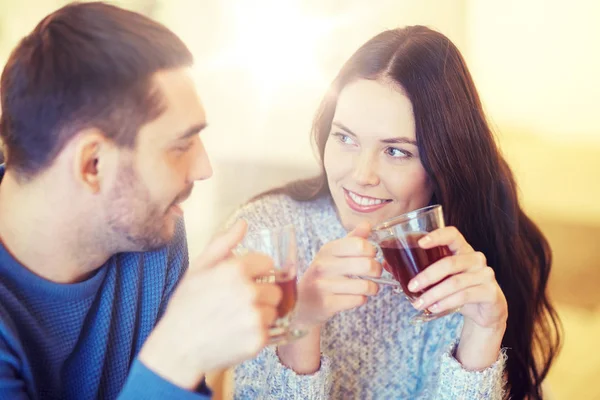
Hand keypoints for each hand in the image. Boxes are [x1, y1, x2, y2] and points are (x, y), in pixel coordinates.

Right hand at [138, 220, 281, 389]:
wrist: (178, 348)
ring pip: (274, 309)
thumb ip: (223, 243)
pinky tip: (237, 333)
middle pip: (274, 288)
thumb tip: (243, 223)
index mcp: (234, 270)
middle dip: (260, 294)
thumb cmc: (186, 306)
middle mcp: (248, 292)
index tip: (243, 281)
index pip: (267, 263)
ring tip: (237, 319)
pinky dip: (257, 333)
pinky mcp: (257, 339)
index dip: (256, 272)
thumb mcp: (198, 268)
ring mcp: (254, 317)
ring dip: (261, 313)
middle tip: (238, 304)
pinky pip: (269, 330)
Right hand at [276, 221, 380, 374]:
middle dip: (377, 270)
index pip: (360, 245)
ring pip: (365, 285)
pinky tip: (356, 296)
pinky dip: (362, 299)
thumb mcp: (333, 254)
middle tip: (375, 272)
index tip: (371, 255)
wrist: (302, 303)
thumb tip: (367, 224)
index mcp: (327, 250)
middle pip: (367, 265)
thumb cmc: (323, 275)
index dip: (372, 251)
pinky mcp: (327, 304)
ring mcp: (324, 286)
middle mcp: (323, 266)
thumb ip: (352, 239)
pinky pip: (358, 300)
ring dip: (373, 287)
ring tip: (369, 286)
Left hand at [408, 226, 507, 368]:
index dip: (437, 236)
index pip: (452, 234)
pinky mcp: (490, 292)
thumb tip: (387, 264)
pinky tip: (435, 308)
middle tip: (411, 286)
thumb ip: (418, 269)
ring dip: (434, 294)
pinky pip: (465, 295)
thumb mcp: (440, 278)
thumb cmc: (459, 289)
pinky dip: (447, 302)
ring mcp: (485, 275)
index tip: (419, 243)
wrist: (486, 312)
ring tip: (418, 304)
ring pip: (455, 282)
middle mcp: (476, 258)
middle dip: (427, 275)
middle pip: (449, 262)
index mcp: (462, 249)